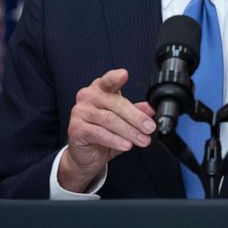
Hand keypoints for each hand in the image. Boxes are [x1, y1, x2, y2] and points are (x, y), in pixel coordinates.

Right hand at [58, 68, 155, 192]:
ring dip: (129, 131)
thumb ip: (136, 111)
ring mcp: (80, 112)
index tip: (124, 74)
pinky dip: (115, 140)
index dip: (115, 78)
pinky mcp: (76, 129)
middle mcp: (88, 96)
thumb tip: (151, 109)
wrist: (86, 154)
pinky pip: (99, 134)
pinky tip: (126, 145)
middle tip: (150, 127)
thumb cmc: (104, 131)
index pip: (108, 80)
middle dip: (136, 117)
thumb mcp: (123, 120)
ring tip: (143, 140)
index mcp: (100, 88)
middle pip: (116, 104)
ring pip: (109, 120)